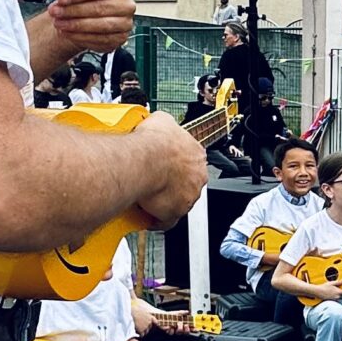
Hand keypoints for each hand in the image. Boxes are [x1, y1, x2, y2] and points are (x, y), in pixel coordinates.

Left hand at [33, 0, 134, 69]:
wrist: (80, 17)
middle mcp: (126, 4)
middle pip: (100, 8)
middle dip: (74, 11)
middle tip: (54, 11)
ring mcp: (125, 23)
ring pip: (102, 26)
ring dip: (77, 25)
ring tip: (58, 23)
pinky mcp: (120, 39)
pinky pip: (101, 40)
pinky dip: (82, 37)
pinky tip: (67, 33)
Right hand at [129, 113, 210, 229]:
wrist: (145, 160)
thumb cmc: (154, 142)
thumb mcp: (163, 120)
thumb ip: (166, 125)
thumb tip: (162, 121)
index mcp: (196, 154)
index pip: (190, 162)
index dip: (176, 164)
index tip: (164, 164)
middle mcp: (196, 177)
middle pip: (185, 183)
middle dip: (170, 183)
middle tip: (152, 180)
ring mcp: (188, 196)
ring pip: (176, 202)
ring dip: (163, 201)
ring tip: (145, 197)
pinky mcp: (176, 213)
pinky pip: (166, 220)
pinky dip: (156, 219)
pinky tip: (145, 215)